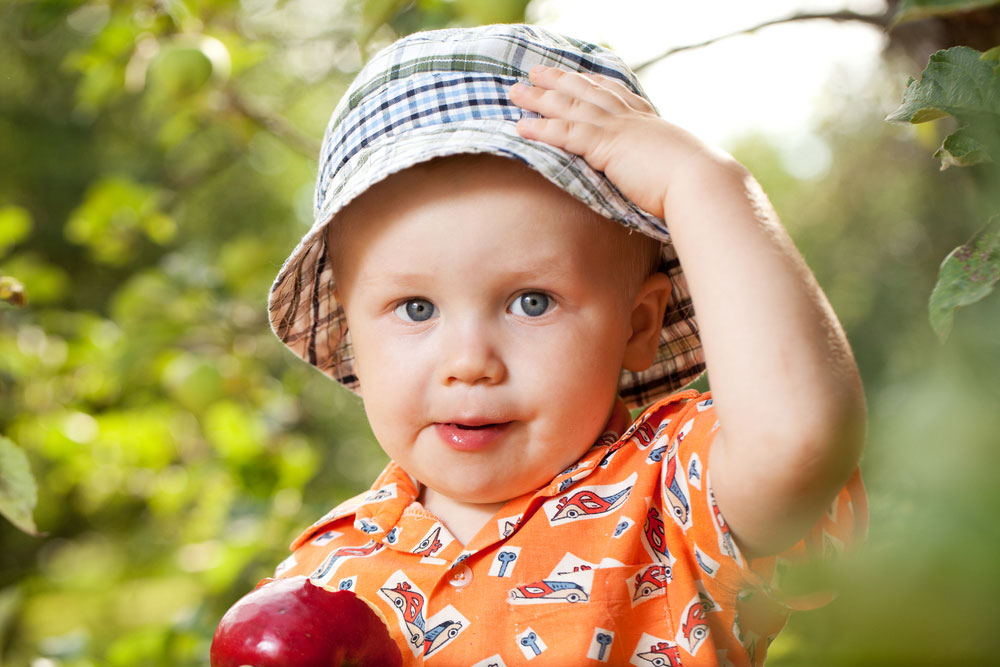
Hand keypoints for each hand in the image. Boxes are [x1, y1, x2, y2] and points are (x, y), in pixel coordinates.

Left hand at [509, 65, 721, 218]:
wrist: (701, 183)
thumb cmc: (696, 185)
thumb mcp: (676, 169)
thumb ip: (660, 169)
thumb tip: (661, 183)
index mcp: (648, 122)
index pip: (616, 94)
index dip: (592, 83)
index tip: (577, 74)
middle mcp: (630, 119)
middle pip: (586, 92)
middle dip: (558, 81)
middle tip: (535, 72)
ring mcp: (618, 129)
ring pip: (570, 106)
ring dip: (539, 98)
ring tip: (515, 92)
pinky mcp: (607, 146)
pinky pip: (566, 133)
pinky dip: (542, 128)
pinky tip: (521, 125)